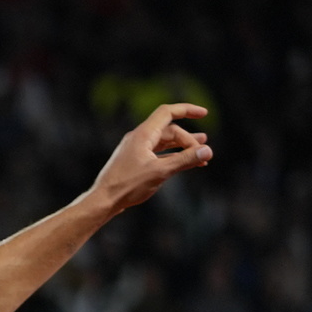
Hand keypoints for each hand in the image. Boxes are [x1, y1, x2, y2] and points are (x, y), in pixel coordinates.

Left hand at [89, 102, 212, 215]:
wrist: (103, 201)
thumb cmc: (127, 186)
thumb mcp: (160, 172)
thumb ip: (185, 160)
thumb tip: (208, 151)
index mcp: (143, 134)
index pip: (167, 112)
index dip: (187, 110)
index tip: (204, 113)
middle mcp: (139, 138)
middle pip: (170, 131)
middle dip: (188, 140)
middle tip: (203, 156)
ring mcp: (136, 150)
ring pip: (165, 143)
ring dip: (183, 147)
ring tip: (201, 153)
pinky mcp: (135, 162)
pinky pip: (158, 154)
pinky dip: (172, 157)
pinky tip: (183, 164)